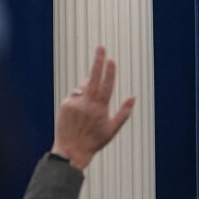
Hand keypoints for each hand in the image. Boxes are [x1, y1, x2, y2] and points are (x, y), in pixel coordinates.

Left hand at [52, 47, 135, 171]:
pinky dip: (78, 97)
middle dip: (98, 61)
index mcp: (100, 108)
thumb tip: (133, 98)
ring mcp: (75, 103)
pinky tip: (79, 111)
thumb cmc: (95, 141)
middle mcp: (87, 104)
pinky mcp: (65, 105)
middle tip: (101, 47)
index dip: (110, 72)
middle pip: (93, 77)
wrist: (72, 150)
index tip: (111, 60)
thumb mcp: (113, 129)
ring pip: (83, 87)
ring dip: (88, 87)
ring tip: (88, 106)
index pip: (106, 86)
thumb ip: (124, 112)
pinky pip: (74, 95)